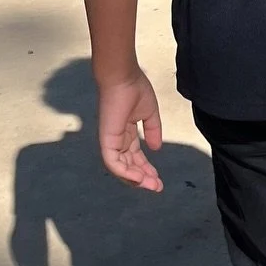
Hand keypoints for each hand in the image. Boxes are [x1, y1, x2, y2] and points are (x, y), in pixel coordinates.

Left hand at [96, 69, 163, 190]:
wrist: (123, 77)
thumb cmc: (135, 89)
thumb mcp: (150, 114)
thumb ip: (153, 131)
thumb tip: (156, 148)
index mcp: (126, 133)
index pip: (135, 156)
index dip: (146, 168)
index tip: (158, 179)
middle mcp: (117, 139)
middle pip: (129, 165)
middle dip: (143, 177)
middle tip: (157, 187)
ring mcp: (111, 141)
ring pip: (120, 168)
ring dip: (136, 179)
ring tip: (151, 185)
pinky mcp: (107, 140)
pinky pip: (113, 162)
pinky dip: (125, 172)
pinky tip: (139, 178)